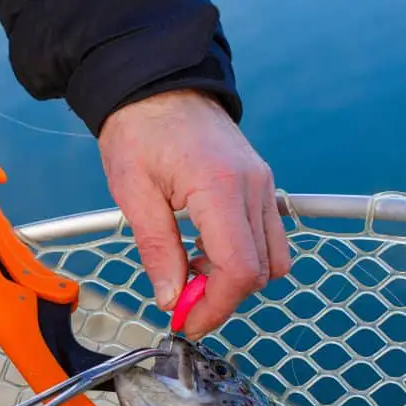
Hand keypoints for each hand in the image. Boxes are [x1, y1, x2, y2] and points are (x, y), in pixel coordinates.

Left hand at [98, 89, 290, 338]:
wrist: (159, 84)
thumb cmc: (140, 130)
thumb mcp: (133, 192)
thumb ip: (157, 249)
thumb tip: (171, 299)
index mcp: (220, 188)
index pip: (239, 269)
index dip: (215, 306)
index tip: (186, 322)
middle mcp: (254, 188)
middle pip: (260, 271)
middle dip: (222, 298)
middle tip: (180, 303)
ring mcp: (263, 185)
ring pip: (272, 258)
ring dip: (235, 279)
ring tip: (191, 272)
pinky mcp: (261, 185)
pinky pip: (268, 236)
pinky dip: (242, 256)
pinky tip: (203, 250)